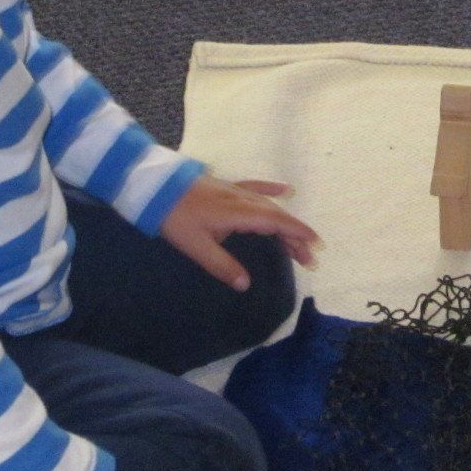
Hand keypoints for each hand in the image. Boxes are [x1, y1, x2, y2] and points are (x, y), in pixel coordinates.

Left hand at [161, 174, 321, 290]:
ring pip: (269, 205)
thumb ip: (222, 266)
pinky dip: (272, 190)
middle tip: (309, 256)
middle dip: (295, 236)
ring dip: (286, 221)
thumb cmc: (175, 218)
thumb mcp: (196, 247)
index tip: (315, 246)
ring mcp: (236, 190)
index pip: (276, 223)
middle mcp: (243, 200)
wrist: (155, 187)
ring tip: (298, 239)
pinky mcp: (227, 186)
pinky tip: (286, 190)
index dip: (297, 234)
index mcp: (238, 214)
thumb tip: (246, 285)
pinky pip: (256, 187)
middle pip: (277, 216)